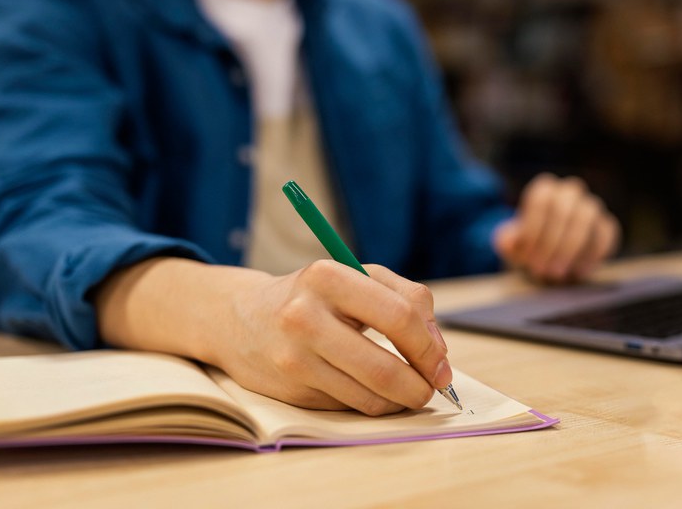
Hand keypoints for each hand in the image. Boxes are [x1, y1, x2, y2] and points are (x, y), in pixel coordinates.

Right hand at [96, 258, 449, 415]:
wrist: (240, 318)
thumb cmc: (312, 295)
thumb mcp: (355, 276)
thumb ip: (406, 298)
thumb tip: (437, 350)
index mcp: (327, 277)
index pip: (398, 316)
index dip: (430, 346)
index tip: (441, 362)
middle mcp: (305, 317)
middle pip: (384, 366)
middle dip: (421, 385)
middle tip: (432, 387)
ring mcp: (294, 357)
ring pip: (369, 395)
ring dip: (400, 400)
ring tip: (407, 391)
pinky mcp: (290, 389)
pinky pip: (349, 406)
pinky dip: (374, 404)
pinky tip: (375, 392)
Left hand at [493, 173, 619, 282]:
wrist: (547, 260)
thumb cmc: (526, 248)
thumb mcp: (510, 246)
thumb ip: (506, 241)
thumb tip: (509, 241)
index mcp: (544, 190)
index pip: (540, 200)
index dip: (532, 228)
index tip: (526, 256)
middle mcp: (569, 192)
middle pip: (563, 209)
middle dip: (550, 242)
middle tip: (540, 270)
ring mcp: (591, 207)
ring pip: (586, 218)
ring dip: (570, 248)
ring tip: (557, 274)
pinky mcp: (606, 226)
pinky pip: (606, 235)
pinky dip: (593, 255)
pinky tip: (578, 273)